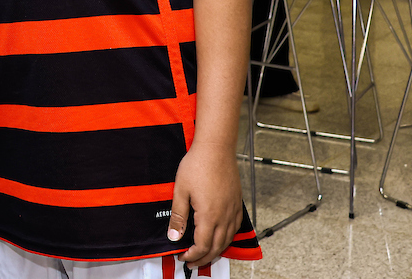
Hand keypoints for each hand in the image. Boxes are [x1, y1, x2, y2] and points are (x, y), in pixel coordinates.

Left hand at [167, 140, 242, 267]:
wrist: (216, 148)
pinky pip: (235, 228)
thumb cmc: (197, 165)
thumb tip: (174, 237)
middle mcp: (224, 216)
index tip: (182, 257)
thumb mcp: (180, 190)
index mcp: (209, 215)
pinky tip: (220, 238)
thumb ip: (178, 216)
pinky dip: (227, 239)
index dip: (192, 255)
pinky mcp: (237, 203)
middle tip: (192, 263)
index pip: (202, 246)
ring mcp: (233, 210)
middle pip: (216, 247)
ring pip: (227, 240)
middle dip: (203, 259)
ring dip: (216, 251)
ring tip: (205, 255)